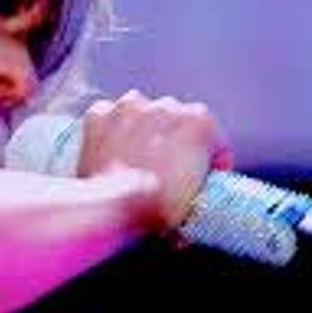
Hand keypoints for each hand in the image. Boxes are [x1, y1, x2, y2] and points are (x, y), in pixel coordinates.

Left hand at [78, 90, 232, 230]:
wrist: (112, 207)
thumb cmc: (158, 207)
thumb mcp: (196, 199)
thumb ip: (200, 182)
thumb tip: (190, 193)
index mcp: (199, 121)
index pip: (211, 138)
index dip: (207, 162)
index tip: (199, 177)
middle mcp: (166, 105)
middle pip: (175, 122)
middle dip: (172, 142)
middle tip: (163, 170)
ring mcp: (130, 106)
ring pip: (141, 114)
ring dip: (141, 131)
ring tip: (135, 160)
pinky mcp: (100, 114)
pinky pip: (110, 118)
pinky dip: (111, 132)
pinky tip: (112, 153)